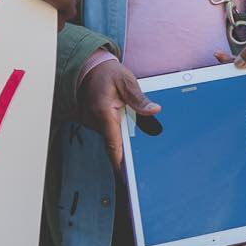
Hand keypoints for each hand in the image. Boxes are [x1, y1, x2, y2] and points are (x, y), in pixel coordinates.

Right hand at [76, 54, 157, 168]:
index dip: (118, 162)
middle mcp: (95, 121)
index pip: (112, 143)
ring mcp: (92, 122)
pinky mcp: (94, 121)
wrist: (89, 67)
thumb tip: (155, 110)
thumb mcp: (127, 81)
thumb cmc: (108, 73)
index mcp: (104, 113)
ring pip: (111, 136)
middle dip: (126, 151)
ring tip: (139, 137)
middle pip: (113, 143)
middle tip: (144, 161)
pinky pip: (108, 130)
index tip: (125, 177)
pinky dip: (118, 130)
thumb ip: (139, 98)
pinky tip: (127, 125)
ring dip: (123, 138)